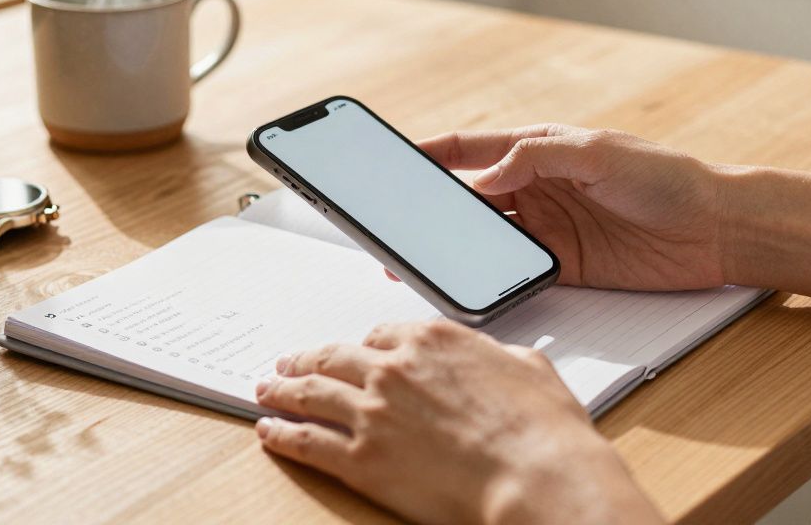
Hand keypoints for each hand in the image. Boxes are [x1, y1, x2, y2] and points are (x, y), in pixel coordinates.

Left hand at [255, 319, 662, 524]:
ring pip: (311, 393)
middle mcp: (394, 368)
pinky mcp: (361, 458)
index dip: (362, 348)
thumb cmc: (543, 430)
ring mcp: (373, 412)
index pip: (380, 335)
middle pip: (334, 357)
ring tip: (267, 390)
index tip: (352, 354)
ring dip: (282, 390)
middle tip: (289, 363)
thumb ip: (498, 356)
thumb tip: (497, 357)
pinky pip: (307, 441)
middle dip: (307, 359)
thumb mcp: (529, 368)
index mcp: (432, 339)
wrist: (536, 476)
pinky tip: (269, 432)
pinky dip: (282, 434)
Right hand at [419, 124, 725, 291]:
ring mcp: (548, 229)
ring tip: (421, 257)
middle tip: (397, 223)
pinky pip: (515, 272)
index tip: (393, 161)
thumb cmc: (667, 177)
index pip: (471, 149)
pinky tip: (470, 282)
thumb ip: (536, 159)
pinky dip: (490, 277)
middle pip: (469, 198)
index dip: (431, 154)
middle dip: (431, 209)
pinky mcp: (563, 266)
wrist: (717, 229)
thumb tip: (484, 178)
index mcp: (539, 150)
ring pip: (486, 237)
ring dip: (455, 246)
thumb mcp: (599, 153)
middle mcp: (537, 188)